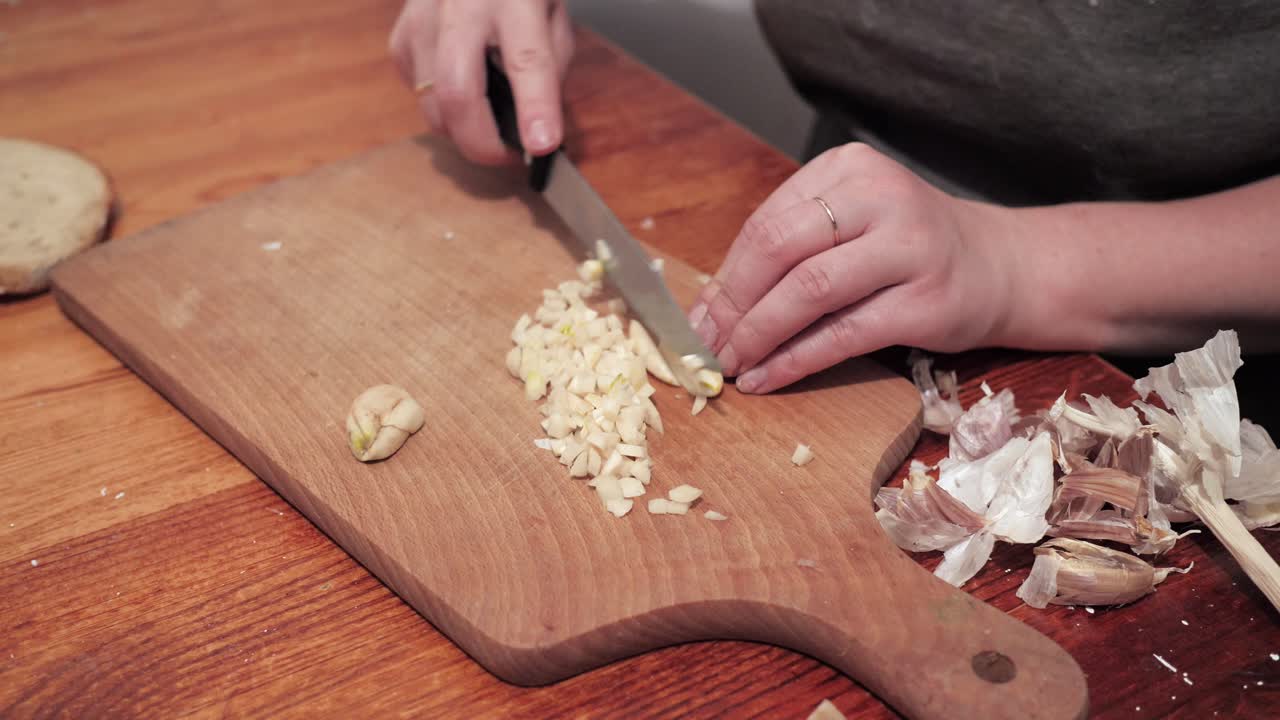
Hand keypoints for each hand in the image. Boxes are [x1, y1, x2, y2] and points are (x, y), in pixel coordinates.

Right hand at [388, 0, 574, 164]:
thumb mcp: (552, 19)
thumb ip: (548, 72)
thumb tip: (535, 132)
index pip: (526, 60)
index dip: (534, 108)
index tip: (540, 145)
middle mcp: (461, 7)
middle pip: (457, 92)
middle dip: (482, 142)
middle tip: (508, 156)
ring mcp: (421, 21)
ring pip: (432, 106)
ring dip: (463, 131)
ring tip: (488, 123)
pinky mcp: (400, 38)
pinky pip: (418, 97)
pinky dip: (442, 109)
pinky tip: (461, 88)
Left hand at [687, 143, 1016, 393]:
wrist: (1002, 267)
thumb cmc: (909, 251)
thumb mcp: (852, 227)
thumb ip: (792, 251)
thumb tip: (713, 305)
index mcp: (849, 169)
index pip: (767, 222)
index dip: (725, 276)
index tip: (697, 318)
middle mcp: (880, 197)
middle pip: (779, 249)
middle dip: (733, 304)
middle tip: (706, 344)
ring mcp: (909, 247)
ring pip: (808, 291)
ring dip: (758, 334)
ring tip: (730, 363)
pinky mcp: (926, 301)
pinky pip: (842, 334)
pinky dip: (795, 360)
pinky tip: (766, 378)